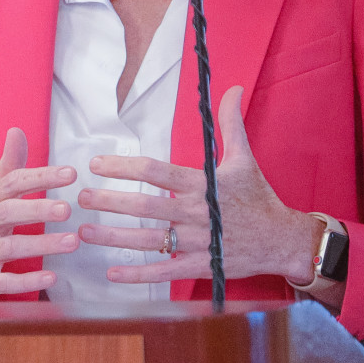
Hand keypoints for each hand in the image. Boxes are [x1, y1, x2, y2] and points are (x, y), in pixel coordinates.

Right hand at [0, 127, 79, 301]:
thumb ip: (7, 170)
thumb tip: (17, 131)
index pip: (11, 184)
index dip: (39, 177)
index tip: (70, 173)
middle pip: (6, 212)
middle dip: (37, 209)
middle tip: (68, 209)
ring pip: (9, 247)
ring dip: (42, 244)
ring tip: (72, 241)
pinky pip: (3, 282)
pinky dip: (27, 280)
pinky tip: (51, 278)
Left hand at [75, 86, 318, 285]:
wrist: (282, 240)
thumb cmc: (259, 198)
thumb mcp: (244, 158)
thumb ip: (231, 123)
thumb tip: (233, 88)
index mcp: (202, 185)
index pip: (156, 171)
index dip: (124, 167)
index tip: (97, 164)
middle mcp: (196, 213)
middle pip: (145, 207)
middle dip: (110, 202)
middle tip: (82, 197)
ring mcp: (197, 242)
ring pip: (149, 240)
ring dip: (114, 237)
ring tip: (84, 231)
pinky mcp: (200, 267)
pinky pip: (164, 272)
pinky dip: (137, 274)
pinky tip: (111, 272)